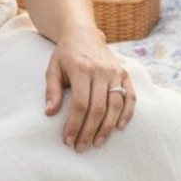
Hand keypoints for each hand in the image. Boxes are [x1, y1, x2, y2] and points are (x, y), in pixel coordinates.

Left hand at [44, 23, 134, 151]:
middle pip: (98, 107)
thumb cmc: (65, 55)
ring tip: (97, 143)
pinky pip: (130, 96)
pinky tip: (119, 128)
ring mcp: (115, 71)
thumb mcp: (53, 68)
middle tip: (81, 147)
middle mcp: (101, 70)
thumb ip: (52, 90)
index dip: (74, 124)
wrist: (83, 34)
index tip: (68, 140)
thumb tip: (49, 113)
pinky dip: (127, 113)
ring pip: (116, 105)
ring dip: (107, 127)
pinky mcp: (125, 73)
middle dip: (89, 131)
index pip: (80, 103)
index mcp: (81, 68)